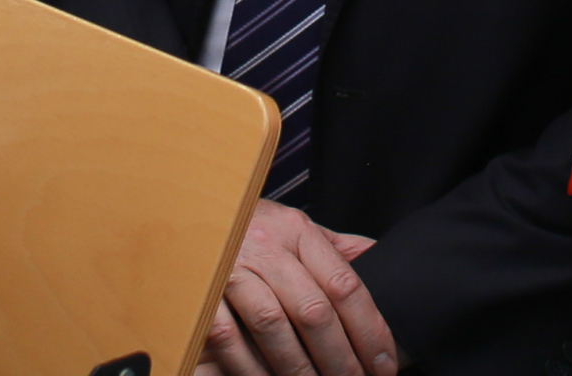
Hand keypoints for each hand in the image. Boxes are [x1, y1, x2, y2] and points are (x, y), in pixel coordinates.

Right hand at [197, 199, 392, 375]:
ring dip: (300, 368)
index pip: (344, 285)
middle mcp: (266, 246)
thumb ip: (333, 247)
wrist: (185, 210)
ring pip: (274, 327)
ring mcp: (230, 268)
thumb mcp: (291, 227)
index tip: (385, 362)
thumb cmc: (246, 227)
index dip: (370, 330)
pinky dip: (251, 367)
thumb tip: (378, 259)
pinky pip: (230, 338)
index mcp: (296, 230)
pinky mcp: (200, 292)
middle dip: (341, 359)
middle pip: (314, 311)